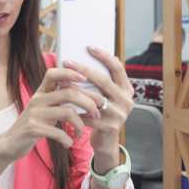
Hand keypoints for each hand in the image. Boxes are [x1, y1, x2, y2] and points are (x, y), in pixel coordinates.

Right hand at [0, 67, 103, 161]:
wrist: (11, 142)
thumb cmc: (34, 124)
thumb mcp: (44, 108)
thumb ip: (58, 99)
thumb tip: (85, 93)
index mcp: (41, 91)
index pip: (54, 73)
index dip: (70, 72)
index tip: (85, 78)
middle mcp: (38, 99)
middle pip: (69, 93)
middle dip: (89, 103)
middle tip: (98, 113)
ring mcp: (35, 114)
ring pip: (68, 112)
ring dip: (81, 124)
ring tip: (81, 133)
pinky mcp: (34, 129)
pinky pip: (59, 132)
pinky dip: (68, 139)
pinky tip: (69, 143)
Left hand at [61, 47, 133, 170]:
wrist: (106, 140)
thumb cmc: (102, 112)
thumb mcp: (106, 95)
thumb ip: (103, 79)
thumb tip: (93, 53)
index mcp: (127, 89)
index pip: (118, 68)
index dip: (105, 57)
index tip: (89, 48)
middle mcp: (127, 100)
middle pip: (104, 81)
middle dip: (84, 71)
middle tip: (68, 63)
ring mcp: (120, 115)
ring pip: (95, 99)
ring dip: (76, 90)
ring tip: (61, 83)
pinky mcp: (111, 128)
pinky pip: (89, 117)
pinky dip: (76, 111)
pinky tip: (63, 105)